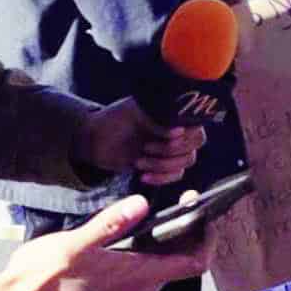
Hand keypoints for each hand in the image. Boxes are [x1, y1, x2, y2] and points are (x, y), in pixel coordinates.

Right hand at [0, 196, 207, 290]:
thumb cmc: (42, 278)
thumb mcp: (75, 243)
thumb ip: (110, 224)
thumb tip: (141, 203)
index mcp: (138, 277)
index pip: (194, 263)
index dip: (208, 238)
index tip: (206, 213)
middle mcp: (140, 289)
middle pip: (183, 262)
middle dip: (190, 232)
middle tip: (186, 200)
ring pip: (164, 265)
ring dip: (170, 239)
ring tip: (166, 209)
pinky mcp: (113, 290)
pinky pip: (145, 269)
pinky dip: (151, 249)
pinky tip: (137, 228)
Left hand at [75, 98, 203, 186]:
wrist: (95, 140)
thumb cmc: (114, 120)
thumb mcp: (135, 112)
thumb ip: (157, 120)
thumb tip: (177, 131)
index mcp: (174, 114)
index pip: (196, 125)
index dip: (185, 134)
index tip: (168, 135)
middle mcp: (177, 130)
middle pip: (195, 145)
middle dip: (171, 151)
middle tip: (146, 147)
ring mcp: (171, 149)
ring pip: (187, 161)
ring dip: (163, 165)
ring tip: (139, 161)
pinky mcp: (164, 166)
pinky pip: (176, 175)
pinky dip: (161, 178)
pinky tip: (143, 175)